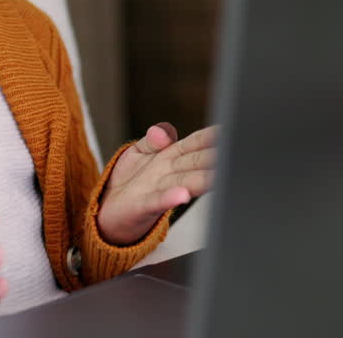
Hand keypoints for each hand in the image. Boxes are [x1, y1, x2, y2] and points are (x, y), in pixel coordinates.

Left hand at [96, 123, 216, 244]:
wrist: (112, 211)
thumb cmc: (131, 183)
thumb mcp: (140, 151)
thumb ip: (153, 139)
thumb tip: (161, 131)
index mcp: (172, 157)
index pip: (196, 143)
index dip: (211, 137)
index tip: (226, 131)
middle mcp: (171, 174)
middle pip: (197, 163)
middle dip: (214, 158)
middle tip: (231, 154)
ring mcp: (160, 190)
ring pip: (186, 182)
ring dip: (202, 180)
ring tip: (215, 176)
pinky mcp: (144, 206)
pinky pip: (158, 201)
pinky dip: (170, 197)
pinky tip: (182, 194)